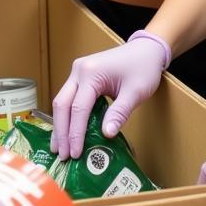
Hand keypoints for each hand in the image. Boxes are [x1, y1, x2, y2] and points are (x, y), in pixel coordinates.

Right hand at [51, 31, 169, 160]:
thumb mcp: (135, 92)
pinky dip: (67, 116)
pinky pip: (69, 98)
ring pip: (62, 101)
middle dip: (61, 131)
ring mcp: (78, 72)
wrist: (146, 49)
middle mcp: (78, 71)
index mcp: (90, 73)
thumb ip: (119, 113)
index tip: (75, 154)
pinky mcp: (80, 76)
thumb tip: (105, 135)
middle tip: (62, 155)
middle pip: (62, 104)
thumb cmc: (143, 68)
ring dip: (60, 125)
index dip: (75, 133)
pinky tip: (66, 132)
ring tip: (59, 148)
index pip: (78, 108)